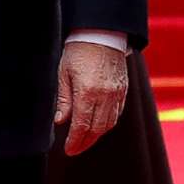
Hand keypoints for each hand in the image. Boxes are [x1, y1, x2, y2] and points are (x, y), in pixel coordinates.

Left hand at [52, 39, 128, 155]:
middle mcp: (105, 96)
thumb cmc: (79, 51)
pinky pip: (117, 114)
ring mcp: (117, 93)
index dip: (75, 141)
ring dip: (97, 135)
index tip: (68, 149)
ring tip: (85, 139)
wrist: (102, 34)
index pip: (82, 126)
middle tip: (75, 149)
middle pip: (97, 129)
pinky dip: (107, 123)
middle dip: (85, 142)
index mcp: (88, 92)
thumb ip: (64, 99)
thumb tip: (60, 121)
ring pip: (109, 124)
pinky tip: (98, 125)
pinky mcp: (123, 90)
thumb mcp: (64, 73)